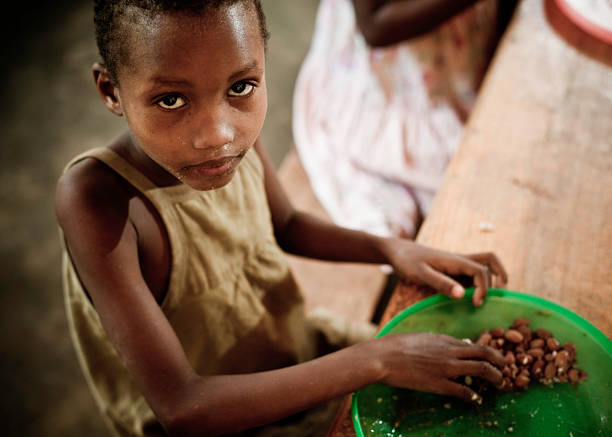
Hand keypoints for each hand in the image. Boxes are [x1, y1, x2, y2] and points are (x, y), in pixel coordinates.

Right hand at [373, 333, 504, 402]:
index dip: (490, 352)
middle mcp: (450, 352)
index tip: (495, 359)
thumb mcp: (422, 338)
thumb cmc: (397, 346)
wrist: (383, 357)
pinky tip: (476, 399)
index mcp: (444, 340)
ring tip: (499, 384)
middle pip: (485, 354)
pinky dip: (474, 395)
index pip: (475, 345)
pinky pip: (463, 390)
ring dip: (495, 378)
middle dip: (500, 362)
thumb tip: (460, 344)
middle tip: (506, 370)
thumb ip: (441, 342)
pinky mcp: (438, 384)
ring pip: (481, 369)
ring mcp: (446, 368)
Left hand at [379, 239, 507, 305]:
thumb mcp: (421, 274)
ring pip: (484, 266)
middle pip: (490, 261)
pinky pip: (473, 274)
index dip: (484, 288)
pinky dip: (479, 284)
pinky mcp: (453, 271)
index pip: (481, 271)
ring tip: (490, 296)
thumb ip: (441, 283)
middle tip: (497, 296)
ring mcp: (458, 265)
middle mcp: (461, 260)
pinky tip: (473, 298)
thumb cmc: (408, 261)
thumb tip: (463, 295)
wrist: (398, 252)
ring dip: (492, 278)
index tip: (475, 303)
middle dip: (500, 276)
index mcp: (456, 260)